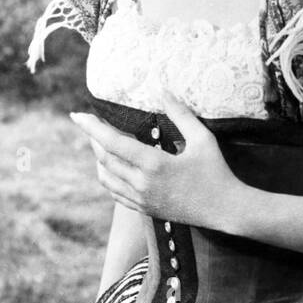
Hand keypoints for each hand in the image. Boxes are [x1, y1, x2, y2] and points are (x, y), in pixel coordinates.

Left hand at [70, 92, 239, 229]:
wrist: (225, 210)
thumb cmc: (217, 172)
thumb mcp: (203, 139)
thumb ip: (182, 115)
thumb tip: (164, 93)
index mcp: (154, 165)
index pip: (113, 143)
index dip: (92, 127)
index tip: (76, 115)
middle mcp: (143, 184)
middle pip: (105, 159)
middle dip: (93, 139)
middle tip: (91, 124)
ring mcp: (143, 200)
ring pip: (106, 179)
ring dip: (99, 160)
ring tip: (101, 144)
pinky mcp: (146, 209)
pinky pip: (116, 194)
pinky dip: (108, 178)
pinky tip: (113, 169)